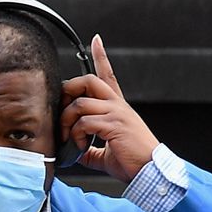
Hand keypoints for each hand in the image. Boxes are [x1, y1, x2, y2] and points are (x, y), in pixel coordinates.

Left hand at [60, 35, 159, 181]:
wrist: (150, 172)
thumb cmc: (132, 162)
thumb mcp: (106, 153)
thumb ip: (90, 149)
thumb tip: (75, 152)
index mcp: (117, 108)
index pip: (108, 76)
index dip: (102, 56)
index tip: (96, 39)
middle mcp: (118, 106)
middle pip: (88, 80)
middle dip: (68, 89)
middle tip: (60, 107)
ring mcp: (116, 113)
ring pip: (81, 102)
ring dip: (67, 119)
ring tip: (67, 136)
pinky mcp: (114, 125)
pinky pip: (84, 121)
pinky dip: (75, 134)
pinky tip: (77, 146)